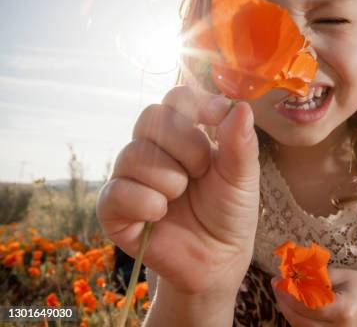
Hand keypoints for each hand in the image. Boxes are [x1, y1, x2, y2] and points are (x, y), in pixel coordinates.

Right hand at [96, 84, 259, 296]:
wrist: (217, 259)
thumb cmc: (229, 211)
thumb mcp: (242, 177)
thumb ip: (240, 144)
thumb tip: (241, 106)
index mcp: (184, 135)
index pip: (176, 98)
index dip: (195, 102)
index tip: (217, 114)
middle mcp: (154, 149)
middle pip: (152, 118)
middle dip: (186, 145)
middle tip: (202, 171)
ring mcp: (131, 176)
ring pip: (133, 153)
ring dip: (169, 179)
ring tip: (182, 196)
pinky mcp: (114, 208)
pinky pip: (117, 191)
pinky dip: (146, 203)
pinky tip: (160, 214)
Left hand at [272, 268, 356, 326]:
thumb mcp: (341, 275)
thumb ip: (316, 277)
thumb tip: (290, 275)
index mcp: (343, 312)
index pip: (307, 307)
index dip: (288, 295)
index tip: (277, 281)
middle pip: (301, 322)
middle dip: (284, 304)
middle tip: (276, 285)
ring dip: (288, 312)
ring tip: (282, 294)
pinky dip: (298, 319)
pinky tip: (293, 305)